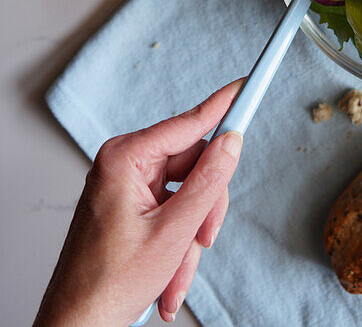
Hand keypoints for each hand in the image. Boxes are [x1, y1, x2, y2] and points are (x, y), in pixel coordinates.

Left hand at [34, 79, 243, 325]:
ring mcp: (126, 187)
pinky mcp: (130, 208)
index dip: (222, 108)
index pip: (187, 124)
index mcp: (125, 158)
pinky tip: (167, 279)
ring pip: (186, 197)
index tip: (245, 85)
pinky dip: (176, 247)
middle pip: (193, 167)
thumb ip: (208, 181)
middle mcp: (123, 165)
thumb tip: (231, 141)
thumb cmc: (107, 286)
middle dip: (202, 212)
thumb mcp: (173, 232)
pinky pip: (171, 214)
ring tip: (174, 276)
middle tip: (204, 240)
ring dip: (189, 240)